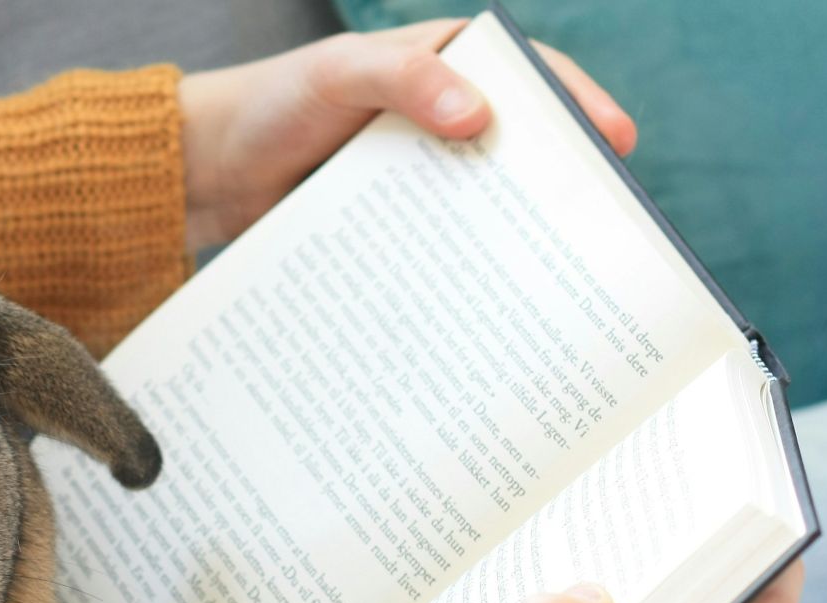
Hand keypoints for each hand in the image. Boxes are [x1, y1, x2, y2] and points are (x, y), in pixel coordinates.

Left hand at [177, 19, 637, 250]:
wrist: (210, 172)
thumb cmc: (275, 103)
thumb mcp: (337, 75)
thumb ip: (403, 82)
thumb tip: (479, 115)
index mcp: (447, 67)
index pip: (532, 78)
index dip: (579, 108)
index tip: (616, 143)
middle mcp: (447, 122)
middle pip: (524, 154)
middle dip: (563, 191)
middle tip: (601, 233)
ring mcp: (427, 182)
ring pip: (490, 210)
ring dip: (518, 245)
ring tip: (555, 285)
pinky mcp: (401, 232)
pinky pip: (446, 251)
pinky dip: (466, 276)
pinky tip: (484, 311)